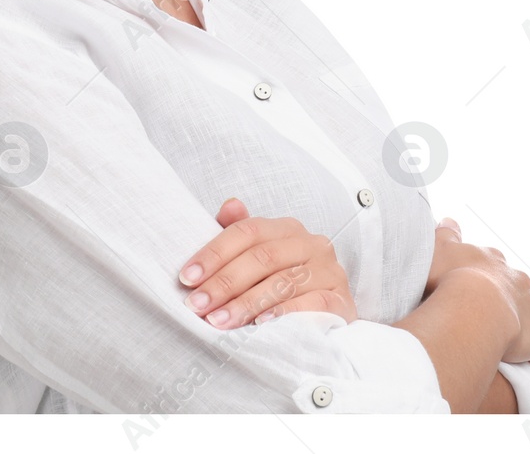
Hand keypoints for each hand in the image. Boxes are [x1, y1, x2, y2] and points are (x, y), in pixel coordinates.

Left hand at [179, 198, 356, 328]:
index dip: (214, 253)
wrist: (327, 310)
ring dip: (246, 303)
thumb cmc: (283, 280)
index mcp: (285, 228)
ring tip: (219, 320)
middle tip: (198, 305)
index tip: (187, 277)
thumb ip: (238, 232)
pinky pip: (313, 304)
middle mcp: (311, 244)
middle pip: (262, 258)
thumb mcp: (257, 255)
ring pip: (283, 282)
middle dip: (224, 283)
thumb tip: (229, 206)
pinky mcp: (341, 299)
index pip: (246, 232)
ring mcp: (329, 271)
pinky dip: (284, 313)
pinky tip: (260, 324)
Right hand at [427, 218, 529, 367]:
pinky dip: (521, 351)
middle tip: (477, 312)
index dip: (477, 274)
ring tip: (490, 337)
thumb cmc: (450, 279)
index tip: (465, 284)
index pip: (490, 264)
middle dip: (500, 297)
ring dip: (512, 323)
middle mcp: (517, 280)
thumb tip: (450, 221)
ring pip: (523, 315)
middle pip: (512, 287)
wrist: (475, 309)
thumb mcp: (438, 248)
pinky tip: (505, 357)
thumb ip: (445, 234)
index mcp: (493, 261)